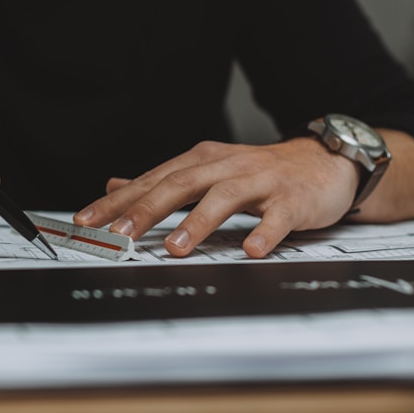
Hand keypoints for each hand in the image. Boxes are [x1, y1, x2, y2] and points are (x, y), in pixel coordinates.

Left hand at [72, 138, 358, 258]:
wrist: (325, 162)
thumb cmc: (260, 173)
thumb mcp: (207, 170)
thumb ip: (162, 181)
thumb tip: (114, 187)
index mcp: (202, 161)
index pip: (153, 180)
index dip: (119, 201)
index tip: (88, 222)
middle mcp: (227, 167)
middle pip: (181, 184)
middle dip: (148, 208)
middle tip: (122, 233)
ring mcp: (261, 181)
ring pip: (225, 198)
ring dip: (197, 222)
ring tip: (175, 247)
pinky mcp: (293, 200)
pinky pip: (278, 218)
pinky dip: (264, 233)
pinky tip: (250, 251)